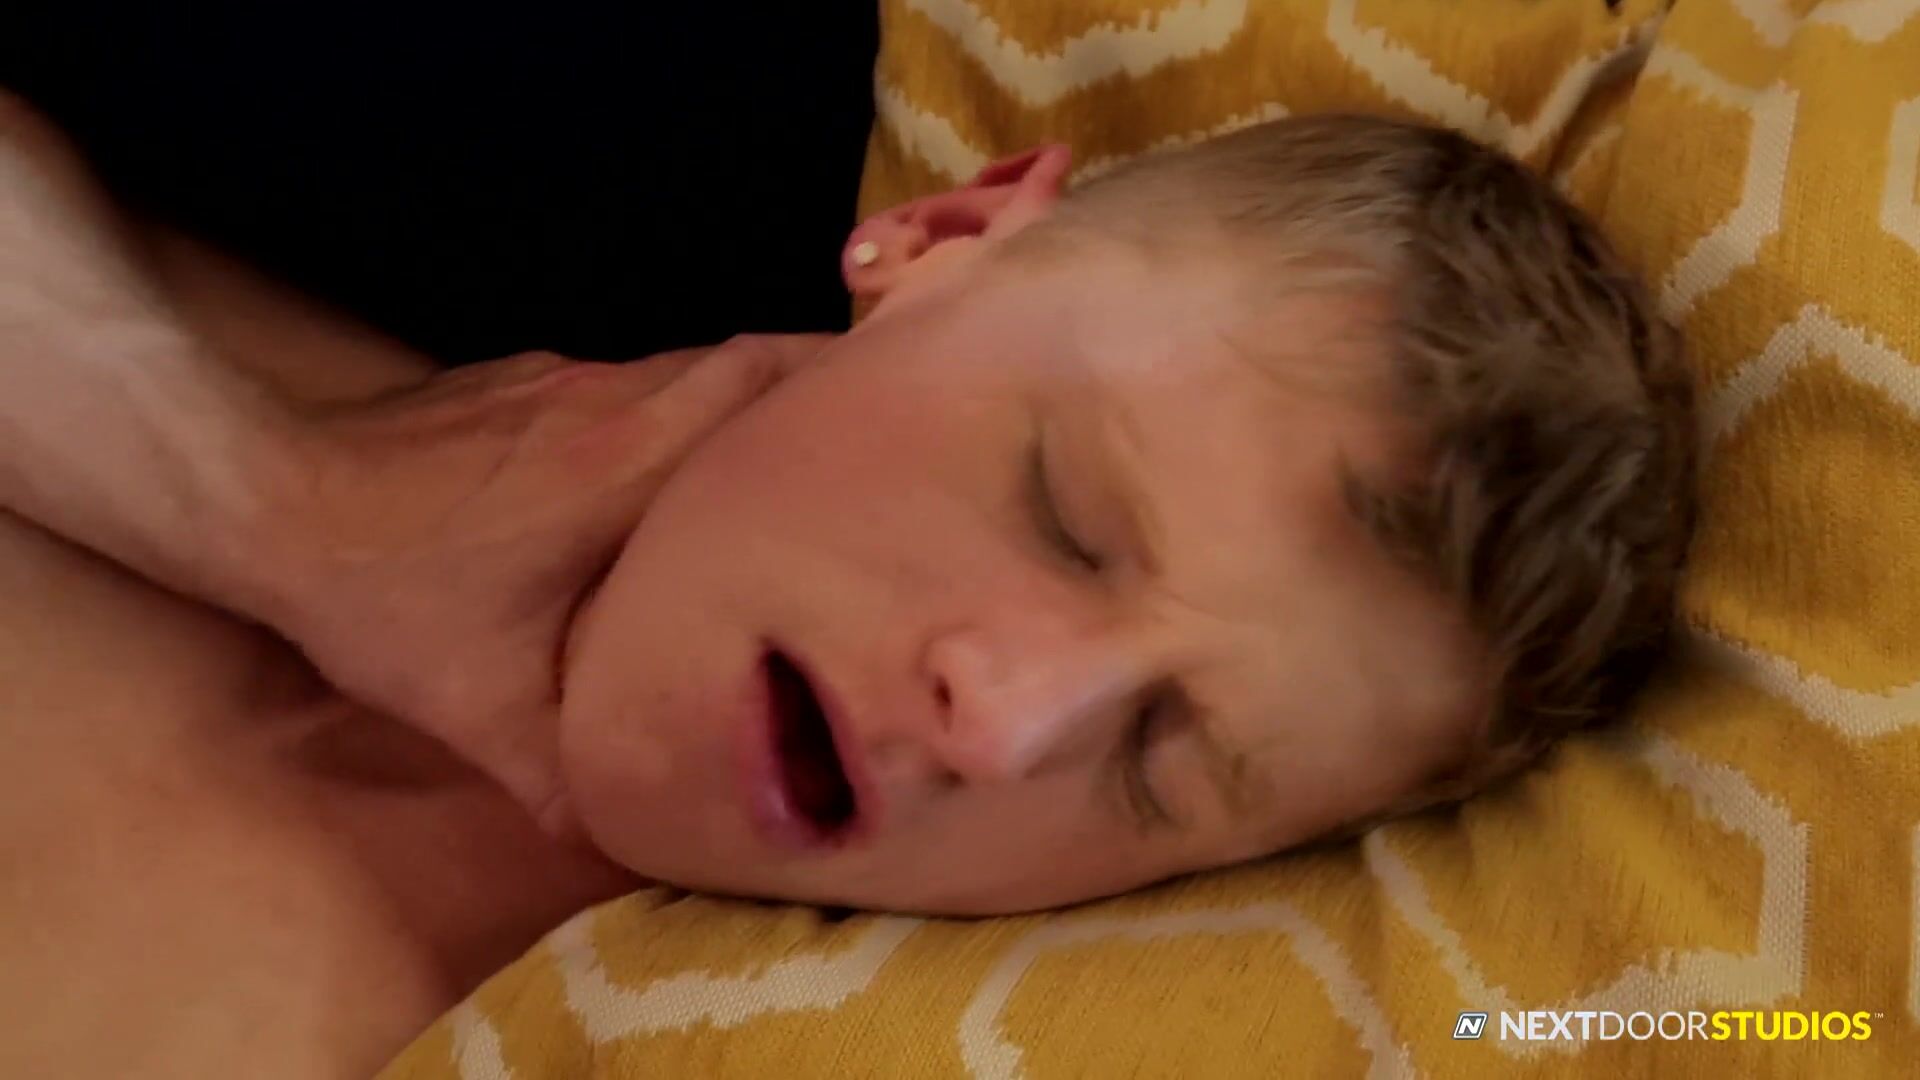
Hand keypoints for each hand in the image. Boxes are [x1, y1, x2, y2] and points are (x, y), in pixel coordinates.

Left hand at [250, 335, 830, 834]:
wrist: (265, 491)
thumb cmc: (387, 592)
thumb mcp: (481, 711)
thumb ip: (566, 782)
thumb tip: (636, 849)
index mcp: (632, 464)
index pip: (769, 382)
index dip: (842, 389)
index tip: (897, 422)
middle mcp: (617, 400)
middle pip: (751, 357)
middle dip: (813, 393)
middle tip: (859, 456)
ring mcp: (567, 377)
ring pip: (692, 367)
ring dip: (741, 408)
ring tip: (776, 476)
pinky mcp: (523, 379)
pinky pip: (633, 381)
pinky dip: (672, 415)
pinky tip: (658, 479)